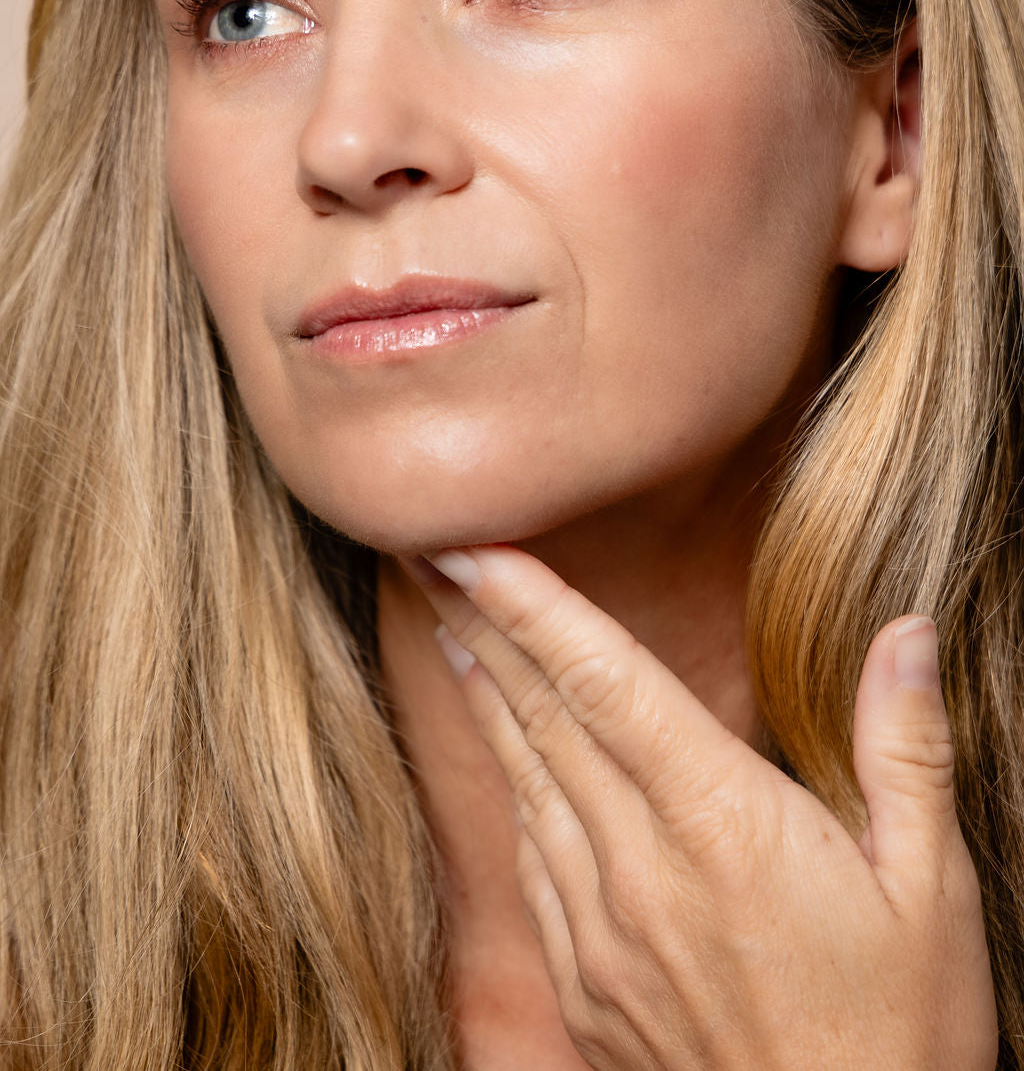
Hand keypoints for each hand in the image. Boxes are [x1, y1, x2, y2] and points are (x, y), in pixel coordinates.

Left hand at [405, 544, 997, 1070]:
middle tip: (435, 554)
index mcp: (724, 827)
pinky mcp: (586, 984)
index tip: (476, 548)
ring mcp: (602, 932)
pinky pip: (533, 859)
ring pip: (525, 782)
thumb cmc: (899, 1035)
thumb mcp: (933, 890)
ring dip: (485, 694)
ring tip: (453, 626)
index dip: (535, 607)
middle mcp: (643, 870)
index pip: (607, 684)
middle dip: (485, 625)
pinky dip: (510, 786)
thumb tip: (904, 632)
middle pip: (545, 718)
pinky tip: (502, 753)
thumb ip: (904, 749)